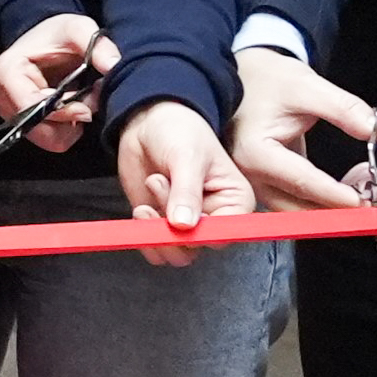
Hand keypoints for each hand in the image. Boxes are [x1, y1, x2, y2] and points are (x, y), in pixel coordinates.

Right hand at [0, 10, 109, 152]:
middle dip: (69, 119)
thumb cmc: (58, 34)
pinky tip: (75, 109)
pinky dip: (68, 129)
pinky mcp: (22, 122)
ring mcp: (9, 111)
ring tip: (83, 102)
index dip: (61, 112)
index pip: (30, 106)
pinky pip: (49, 139)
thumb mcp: (78, 28)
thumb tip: (113, 65)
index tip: (87, 108)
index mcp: (8, 71)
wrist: (49, 40)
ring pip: (45, 138)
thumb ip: (97, 44)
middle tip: (89, 101)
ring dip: (71, 125)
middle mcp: (1, 94)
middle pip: (36, 128)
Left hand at [110, 97, 248, 251]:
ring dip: (156, 229)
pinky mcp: (161, 225)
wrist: (149, 122)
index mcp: (235, 201)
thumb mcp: (187, 157)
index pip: (227, 234)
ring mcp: (186, 224)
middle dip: (173, 227)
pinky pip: (154, 248)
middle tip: (161, 186)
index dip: (203, 233)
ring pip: (175, 254)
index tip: (182, 219)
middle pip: (198, 248)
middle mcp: (214, 218)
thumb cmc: (179, 131)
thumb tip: (184, 226)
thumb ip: (186, 192)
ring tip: (153, 184)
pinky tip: (141, 207)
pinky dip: (143, 234)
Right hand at [228, 40, 376, 212]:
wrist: (243, 75)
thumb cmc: (267, 79)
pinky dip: (325, 197)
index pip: (303, 183)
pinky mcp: (265, 182)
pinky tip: (352, 182)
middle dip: (339, 206)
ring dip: (334, 203)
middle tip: (375, 193)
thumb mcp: (308, 87)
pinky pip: (297, 200)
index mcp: (255, 152)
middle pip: (299, 208)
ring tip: (367, 181)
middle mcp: (250, 174)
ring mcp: (255, 181)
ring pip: (299, 210)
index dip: (337, 195)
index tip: (366, 200)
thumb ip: (345, 109)